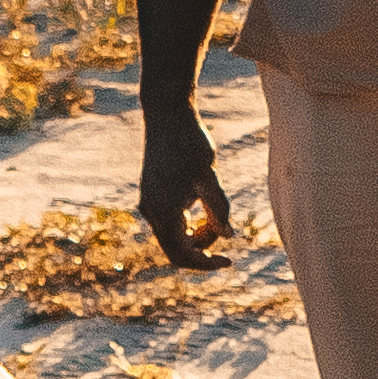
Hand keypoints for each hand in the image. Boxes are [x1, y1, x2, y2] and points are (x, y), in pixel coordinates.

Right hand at [138, 102, 231, 271]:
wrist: (166, 115)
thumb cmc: (190, 143)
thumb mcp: (209, 178)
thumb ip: (218, 209)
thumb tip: (227, 236)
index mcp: (164, 212)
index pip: (182, 255)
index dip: (206, 263)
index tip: (229, 261)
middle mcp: (150, 211)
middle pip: (175, 250)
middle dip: (201, 251)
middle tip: (226, 240)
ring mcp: (148, 203)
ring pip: (172, 236)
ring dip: (195, 237)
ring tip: (216, 217)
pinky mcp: (151, 193)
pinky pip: (168, 222)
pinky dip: (187, 225)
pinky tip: (203, 211)